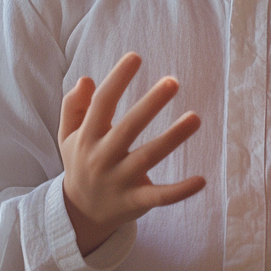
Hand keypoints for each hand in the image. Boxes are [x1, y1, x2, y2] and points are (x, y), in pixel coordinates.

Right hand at [58, 52, 205, 255]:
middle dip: (150, 104)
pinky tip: (202, 179)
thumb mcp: (68, 135)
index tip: (136, 57)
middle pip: (128, 128)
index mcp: (87, 137)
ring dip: (173, 138)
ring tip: (196, 118)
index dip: (117, 79)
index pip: (102, 104)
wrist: (81, 213)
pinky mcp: (135, 202)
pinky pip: (160, 197)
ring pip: (148, 157)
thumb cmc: (81, 162)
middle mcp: (102, 158)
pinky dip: (181, 190)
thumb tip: (86, 79)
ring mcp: (119, 181)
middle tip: (173, 81)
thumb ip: (73, 106)